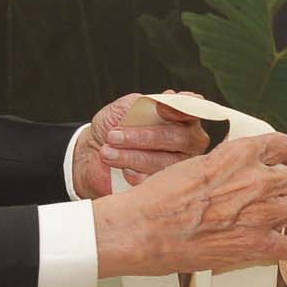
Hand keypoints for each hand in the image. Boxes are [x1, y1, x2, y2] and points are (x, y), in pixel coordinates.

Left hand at [73, 92, 208, 197]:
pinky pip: (156, 182)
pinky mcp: (167, 188)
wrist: (94, 153)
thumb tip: (167, 99)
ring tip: (107, 152)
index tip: (159, 109)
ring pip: (165, 163)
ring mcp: (182, 166)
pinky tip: (122, 170)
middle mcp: (190, 141)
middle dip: (144, 137)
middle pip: (178, 138)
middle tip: (114, 136)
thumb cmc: (114, 126)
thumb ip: (145, 103)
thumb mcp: (126, 107)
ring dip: (132, 157)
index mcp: (183, 116)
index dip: (180, 109)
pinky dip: (135, 175)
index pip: (192, 110)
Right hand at [91, 130, 286, 278]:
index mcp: (240, 154)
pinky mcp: (257, 245)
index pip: (285, 145)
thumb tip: (241, 172)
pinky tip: (281, 246)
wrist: (143, 229)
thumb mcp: (197, 164)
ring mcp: (261, 213)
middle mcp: (257, 179)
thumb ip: (227, 166)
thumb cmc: (160, 198)